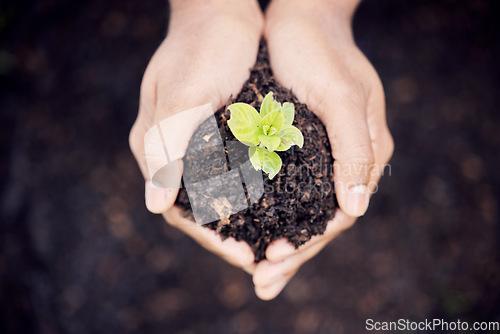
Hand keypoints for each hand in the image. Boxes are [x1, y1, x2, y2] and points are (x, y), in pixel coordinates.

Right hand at [129, 0, 263, 273]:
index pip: (177, 210)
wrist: (221, 10)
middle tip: (266, 259)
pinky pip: (234, 175)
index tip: (244, 257)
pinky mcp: (219, 134)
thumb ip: (166, 149)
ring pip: (218, 197)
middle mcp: (174, 152)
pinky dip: (253, 194)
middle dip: (231, 237)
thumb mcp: (183, 95)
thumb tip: (154, 208)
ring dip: (245, 222)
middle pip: (199, 211)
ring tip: (275, 240)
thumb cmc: (201, 47)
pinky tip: (279, 204)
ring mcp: (196, 143)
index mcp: (155, 148)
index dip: (210, 238)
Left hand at [253, 0, 393, 298]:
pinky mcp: (297, 147)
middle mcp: (343, 163)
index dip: (308, 246)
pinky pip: (284, 189)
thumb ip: (355, 153)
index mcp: (364, 157)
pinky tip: (247, 225)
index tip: (274, 267)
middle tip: (261, 281)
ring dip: (276, 239)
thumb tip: (356, 210)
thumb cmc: (325, 54)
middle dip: (290, 254)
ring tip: (251, 265)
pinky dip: (268, 212)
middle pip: (318, 222)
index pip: (338, 218)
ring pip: (299, 211)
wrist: (303, 20)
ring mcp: (320, 157)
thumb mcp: (343, 99)